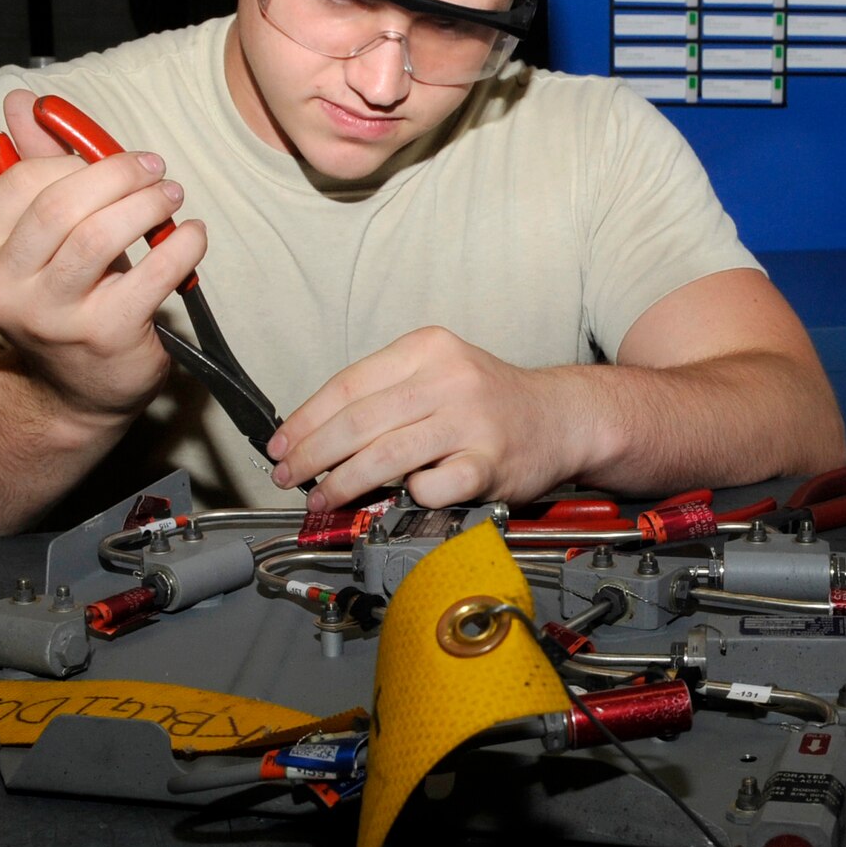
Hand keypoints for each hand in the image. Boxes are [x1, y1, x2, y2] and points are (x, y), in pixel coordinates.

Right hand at [0, 88, 205, 421]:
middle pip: (58, 205)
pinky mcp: (105, 335)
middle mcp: (1, 290)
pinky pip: (152, 273)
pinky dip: (181, 245)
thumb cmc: (62, 301)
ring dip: (146, 203)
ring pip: (99, 235)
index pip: (21, 182)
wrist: (76, 394)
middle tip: (154, 168)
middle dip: (115, 174)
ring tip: (170, 195)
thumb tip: (22, 102)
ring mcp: (52, 317)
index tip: (115, 156)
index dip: (75, 160)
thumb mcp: (37, 238)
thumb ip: (31, 168)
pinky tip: (191, 236)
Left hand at [270, 327, 586, 510]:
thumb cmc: (492, 402)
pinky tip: (400, 497)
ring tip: (323, 496)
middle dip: (312, 453)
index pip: (348, 384)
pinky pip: (432, 485)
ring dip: (343, 482)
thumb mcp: (439, 374)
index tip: (282, 444)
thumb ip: (386, 395)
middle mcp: (449, 379)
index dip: (306, 419)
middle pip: (358, 420)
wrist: (563, 418)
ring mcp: (471, 421)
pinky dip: (408, 494)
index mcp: (427, 349)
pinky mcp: (490, 462)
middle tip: (291, 475)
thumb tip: (317, 435)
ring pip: (385, 454)